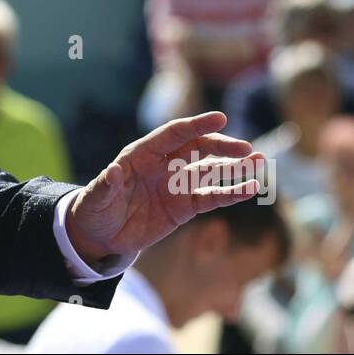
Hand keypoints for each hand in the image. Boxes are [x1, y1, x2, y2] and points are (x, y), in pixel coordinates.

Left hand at [65, 111, 262, 265]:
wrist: (101, 235)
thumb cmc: (94, 211)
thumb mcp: (95, 200)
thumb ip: (106, 186)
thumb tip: (113, 172)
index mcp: (141, 155)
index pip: (172, 134)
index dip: (195, 126)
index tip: (219, 118)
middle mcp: (163, 165)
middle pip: (197, 149)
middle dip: (221, 147)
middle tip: (245, 149)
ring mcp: (176, 185)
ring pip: (209, 171)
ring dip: (234, 167)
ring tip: (259, 162)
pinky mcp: (184, 207)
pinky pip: (211, 198)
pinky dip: (230, 193)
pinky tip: (251, 188)